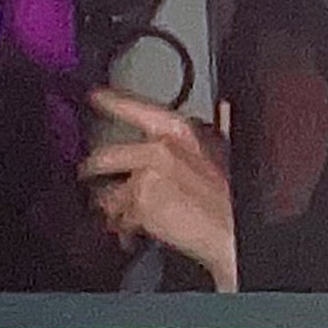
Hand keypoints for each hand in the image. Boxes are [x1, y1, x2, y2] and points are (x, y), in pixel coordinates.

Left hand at [79, 86, 237, 291]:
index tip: (96, 96)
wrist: (236, 227)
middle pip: (106, 156)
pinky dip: (123, 228)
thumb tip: (223, 110)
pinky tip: (134, 231)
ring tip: (122, 214)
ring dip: (111, 206)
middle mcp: (159, 150)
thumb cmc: (234, 194)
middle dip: (93, 170)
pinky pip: (118, 219)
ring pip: (108, 194)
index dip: (111, 101)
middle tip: (90, 176)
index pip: (136, 108)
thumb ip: (210, 131)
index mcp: (180, 130)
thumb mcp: (226, 149)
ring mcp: (146, 179)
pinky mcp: (141, 208)